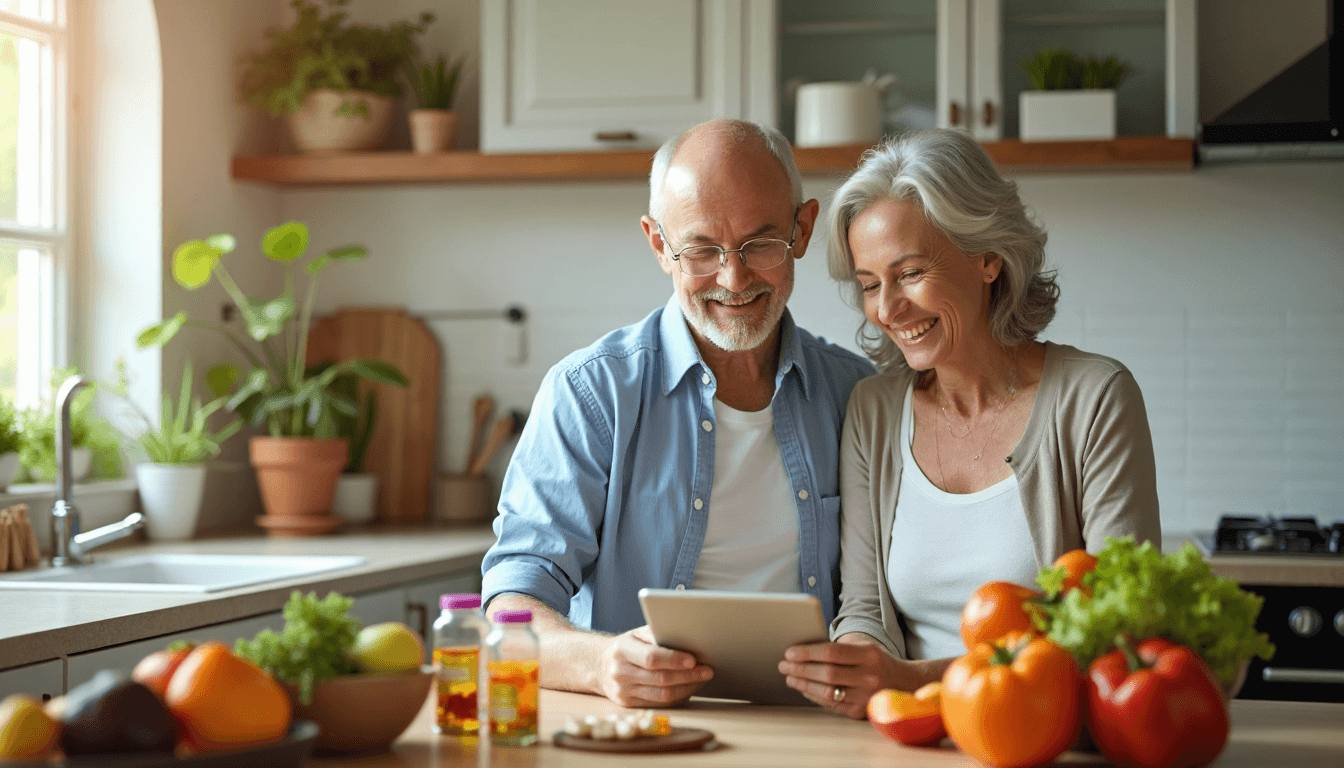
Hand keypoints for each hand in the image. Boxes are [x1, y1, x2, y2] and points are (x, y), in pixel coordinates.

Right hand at [596, 625, 712, 706]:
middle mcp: (620, 672)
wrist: (601, 666)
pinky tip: (689, 688)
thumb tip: (687, 635)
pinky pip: (660, 703)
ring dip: (687, 687)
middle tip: (707, 670)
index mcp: (622, 649)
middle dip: (688, 675)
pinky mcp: (629, 704)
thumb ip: (656, 634)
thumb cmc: (627, 646)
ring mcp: (623, 691)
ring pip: (662, 694)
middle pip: (660, 678)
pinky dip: (678, 696)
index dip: (674, 660)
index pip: (651, 657)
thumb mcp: (636, 634)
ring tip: (701, 679)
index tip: (693, 660)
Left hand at [777, 638, 897, 719]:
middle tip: (783, 665)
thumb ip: (838, 649)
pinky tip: (804, 689)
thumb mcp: (864, 648)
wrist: (904, 683)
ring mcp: (866, 697)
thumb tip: (802, 651)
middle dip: (800, 669)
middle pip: (827, 673)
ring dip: (803, 685)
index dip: (807, 653)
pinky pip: (831, 704)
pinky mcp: (861, 712)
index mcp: (869, 655)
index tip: (789, 652)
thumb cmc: (876, 661)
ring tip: (790, 677)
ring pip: (827, 692)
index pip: (831, 652)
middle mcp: (869, 677)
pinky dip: (814, 696)